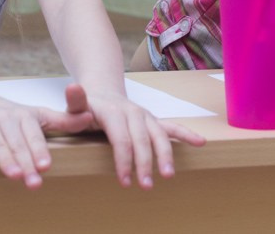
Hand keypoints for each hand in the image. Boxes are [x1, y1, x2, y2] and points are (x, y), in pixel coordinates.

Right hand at [0, 84, 94, 188]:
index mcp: (24, 116)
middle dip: (25, 162)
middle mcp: (6, 118)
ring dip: (3, 159)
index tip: (46, 166)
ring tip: (13, 175)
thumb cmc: (9, 115)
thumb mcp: (37, 115)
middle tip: (34, 182)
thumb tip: (91, 117)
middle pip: (16, 143)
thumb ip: (63, 120)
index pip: (34, 135)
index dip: (39, 150)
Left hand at [72, 84, 205, 188]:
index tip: (124, 180)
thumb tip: (73, 88)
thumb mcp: (75, 106)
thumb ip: (74, 102)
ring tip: (168, 175)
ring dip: (165, 155)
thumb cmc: (86, 108)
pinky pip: (171, 128)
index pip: (121, 137)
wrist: (101, 94)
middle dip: (145, 163)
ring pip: (159, 135)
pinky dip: (186, 134)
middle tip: (145, 186)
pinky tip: (200, 142)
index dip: (123, 159)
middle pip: (142, 139)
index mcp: (113, 111)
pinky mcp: (153, 121)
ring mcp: (145, 117)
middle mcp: (133, 112)